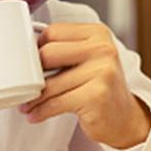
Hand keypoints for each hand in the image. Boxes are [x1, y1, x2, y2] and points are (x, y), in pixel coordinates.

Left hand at [19, 23, 150, 148]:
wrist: (125, 118)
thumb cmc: (100, 88)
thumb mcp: (88, 60)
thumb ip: (64, 50)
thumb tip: (25, 54)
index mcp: (98, 34)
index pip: (53, 31)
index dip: (37, 49)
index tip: (30, 64)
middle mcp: (103, 49)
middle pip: (48, 53)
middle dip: (32, 73)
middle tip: (26, 85)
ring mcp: (102, 72)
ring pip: (49, 83)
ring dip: (33, 98)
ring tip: (28, 105)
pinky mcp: (96, 96)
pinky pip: (56, 103)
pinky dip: (41, 111)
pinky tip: (36, 114)